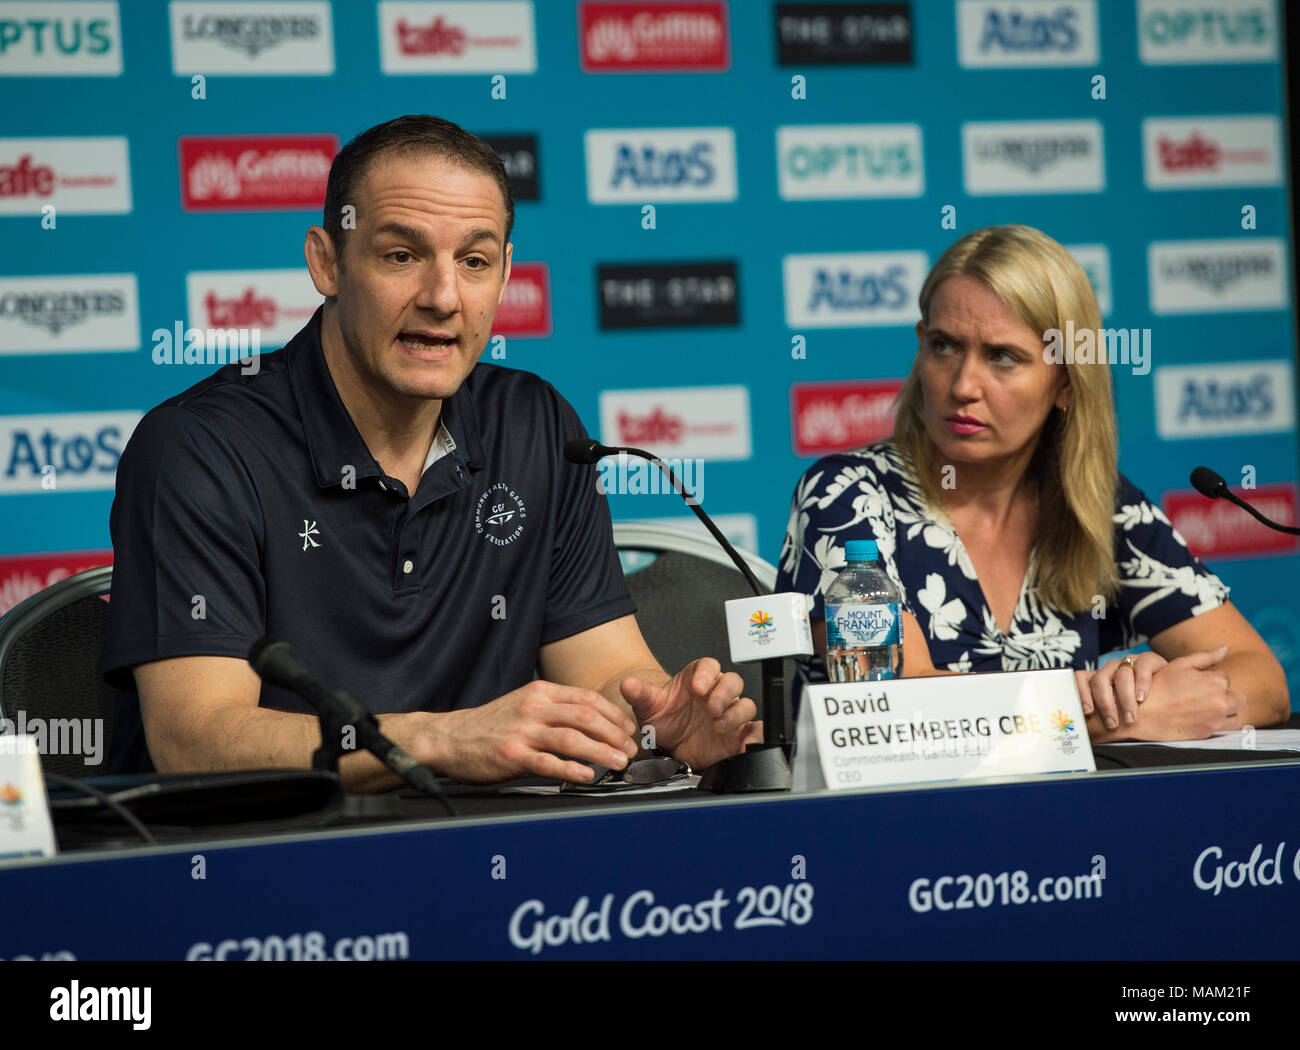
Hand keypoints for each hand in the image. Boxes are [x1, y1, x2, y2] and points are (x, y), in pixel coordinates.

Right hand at [435, 680, 638, 783]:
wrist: (450, 738)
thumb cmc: (490, 725)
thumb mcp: (524, 704)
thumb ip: (555, 709)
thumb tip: (592, 721)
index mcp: (540, 693)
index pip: (587, 698)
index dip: (614, 714)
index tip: (629, 729)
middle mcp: (534, 708)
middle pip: (585, 716)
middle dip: (614, 733)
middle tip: (630, 749)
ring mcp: (523, 731)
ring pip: (572, 738)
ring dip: (601, 751)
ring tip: (618, 762)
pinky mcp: (512, 754)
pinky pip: (548, 762)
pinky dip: (571, 768)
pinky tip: (586, 774)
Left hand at [619, 657, 761, 771]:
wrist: (670, 746)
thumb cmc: (665, 719)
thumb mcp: (649, 707)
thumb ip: (640, 694)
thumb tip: (627, 684)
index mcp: (696, 679)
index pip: (709, 666)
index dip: (706, 674)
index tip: (698, 686)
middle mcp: (716, 694)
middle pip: (732, 681)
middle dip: (724, 693)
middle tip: (711, 708)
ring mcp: (729, 713)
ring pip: (745, 704)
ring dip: (735, 714)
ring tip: (719, 726)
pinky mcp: (738, 734)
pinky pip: (755, 730)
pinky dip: (754, 736)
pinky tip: (743, 744)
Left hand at [1078, 651, 1166, 730]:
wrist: (1169, 694)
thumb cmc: (1137, 707)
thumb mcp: (1116, 710)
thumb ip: (1102, 717)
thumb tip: (1090, 737)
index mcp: (1097, 679)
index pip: (1081, 679)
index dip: (1082, 693)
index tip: (1088, 712)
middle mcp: (1111, 669)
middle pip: (1100, 679)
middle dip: (1105, 703)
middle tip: (1112, 723)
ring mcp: (1129, 663)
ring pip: (1121, 674)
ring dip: (1125, 698)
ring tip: (1130, 717)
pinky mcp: (1149, 660)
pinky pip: (1142, 665)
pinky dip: (1142, 682)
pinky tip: (1142, 697)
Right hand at [1123, 645, 1245, 739]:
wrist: (1144, 714)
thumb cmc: (1159, 686)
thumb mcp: (1180, 665)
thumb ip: (1206, 657)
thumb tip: (1225, 649)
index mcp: (1216, 681)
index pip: (1226, 678)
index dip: (1212, 679)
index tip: (1198, 683)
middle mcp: (1221, 701)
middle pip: (1239, 699)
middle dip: (1227, 696)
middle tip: (1207, 697)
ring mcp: (1216, 720)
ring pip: (1235, 715)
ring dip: (1226, 711)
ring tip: (1206, 709)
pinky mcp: (1209, 733)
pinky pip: (1225, 729)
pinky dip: (1217, 723)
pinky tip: (1200, 718)